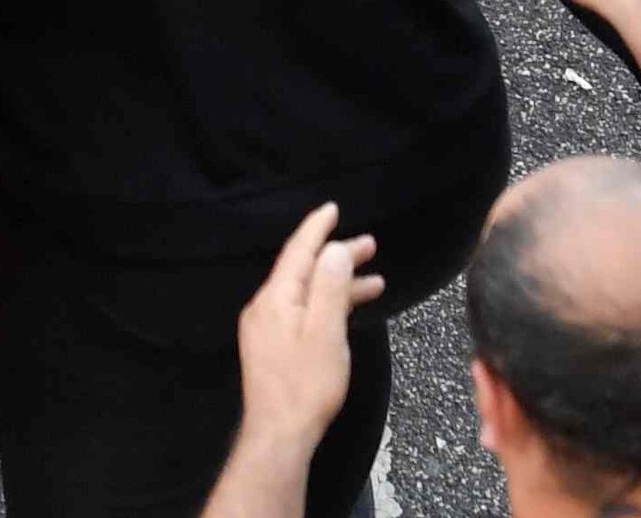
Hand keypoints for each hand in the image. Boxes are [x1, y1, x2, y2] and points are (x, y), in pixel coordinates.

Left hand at [221, 204, 381, 493]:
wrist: (281, 433)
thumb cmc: (307, 385)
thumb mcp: (326, 333)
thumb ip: (330, 288)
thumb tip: (334, 249)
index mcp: (276, 298)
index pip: (298, 251)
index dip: (317, 228)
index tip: (332, 208)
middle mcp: (267, 307)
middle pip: (305, 271)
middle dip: (337, 256)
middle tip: (371, 244)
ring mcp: (269, 328)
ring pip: (308, 293)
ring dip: (339, 283)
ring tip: (374, 277)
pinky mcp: (276, 347)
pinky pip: (305, 312)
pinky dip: (329, 306)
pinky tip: (348, 310)